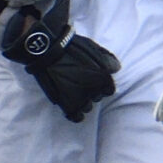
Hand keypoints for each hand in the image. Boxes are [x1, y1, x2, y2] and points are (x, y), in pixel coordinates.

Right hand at [1, 0, 119, 122]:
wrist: (46, 48)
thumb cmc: (70, 46)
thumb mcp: (93, 47)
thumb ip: (108, 59)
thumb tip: (116, 68)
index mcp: (105, 76)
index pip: (109, 89)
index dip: (100, 84)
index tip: (91, 79)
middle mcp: (96, 89)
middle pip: (97, 97)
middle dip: (90, 90)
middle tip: (77, 80)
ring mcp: (82, 98)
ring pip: (87, 106)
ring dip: (82, 100)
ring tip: (70, 89)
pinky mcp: (68, 104)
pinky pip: (77, 116)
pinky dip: (74, 112)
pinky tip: (70, 103)